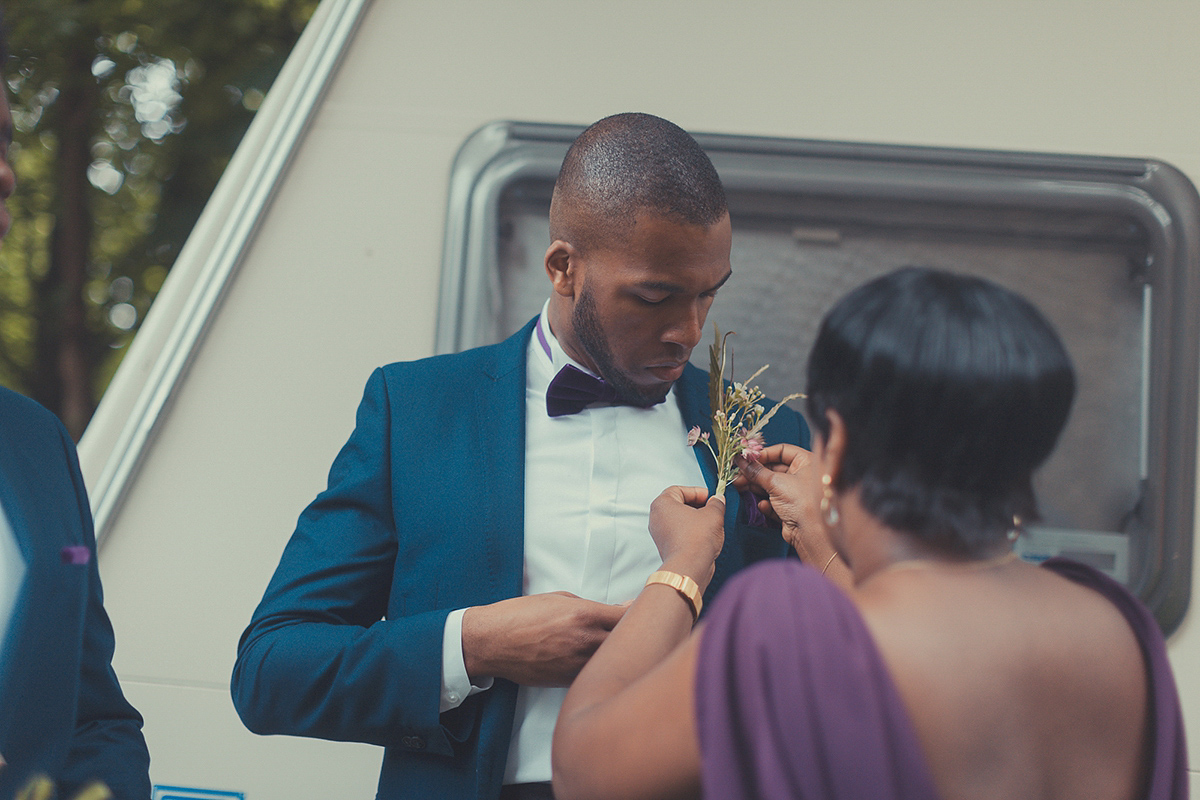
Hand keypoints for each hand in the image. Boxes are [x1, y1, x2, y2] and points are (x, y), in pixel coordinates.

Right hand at [461, 592, 626, 686]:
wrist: (492, 642)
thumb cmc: (521, 615)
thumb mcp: (559, 598)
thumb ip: (591, 606)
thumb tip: (615, 611)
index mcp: (585, 615)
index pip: (629, 616)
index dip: (641, 613)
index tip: (643, 610)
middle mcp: (586, 641)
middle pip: (628, 641)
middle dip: (634, 634)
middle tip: (637, 628)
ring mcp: (579, 664)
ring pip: (613, 662)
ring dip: (619, 654)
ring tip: (618, 646)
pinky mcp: (569, 681)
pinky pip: (595, 674)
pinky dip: (601, 668)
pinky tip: (599, 661)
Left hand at [648, 485, 724, 588]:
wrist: (690, 567)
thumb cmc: (696, 539)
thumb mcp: (713, 514)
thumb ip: (716, 503)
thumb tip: (718, 500)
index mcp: (662, 503)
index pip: (680, 489)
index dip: (698, 492)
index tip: (711, 497)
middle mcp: (656, 517)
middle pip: (679, 504)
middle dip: (698, 506)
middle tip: (713, 509)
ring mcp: (660, 533)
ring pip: (680, 519)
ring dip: (697, 519)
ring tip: (712, 523)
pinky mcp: (666, 546)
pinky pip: (680, 533)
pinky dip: (692, 532)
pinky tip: (706, 536)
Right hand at [734, 444, 831, 562]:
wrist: (811, 534)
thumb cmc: (802, 502)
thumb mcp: (776, 482)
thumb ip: (756, 471)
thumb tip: (741, 461)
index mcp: (806, 462)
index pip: (782, 451)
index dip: (764, 454)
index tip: (748, 459)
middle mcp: (803, 476)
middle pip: (774, 469)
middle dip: (755, 472)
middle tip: (738, 475)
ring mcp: (796, 493)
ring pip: (771, 486)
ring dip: (756, 487)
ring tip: (740, 487)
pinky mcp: (790, 509)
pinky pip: (774, 502)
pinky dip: (766, 503)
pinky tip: (763, 506)